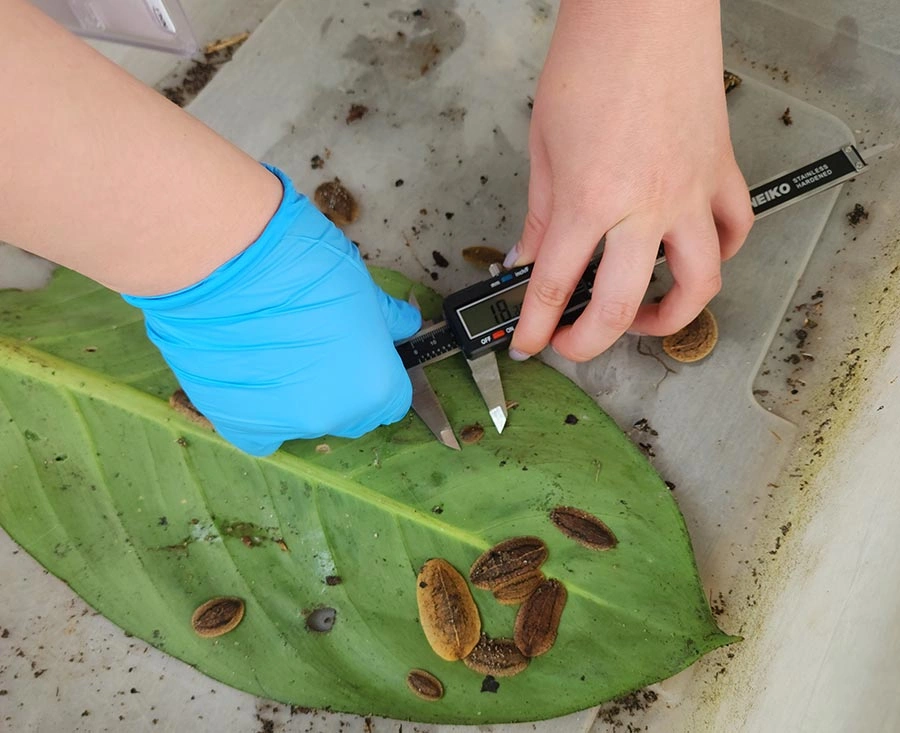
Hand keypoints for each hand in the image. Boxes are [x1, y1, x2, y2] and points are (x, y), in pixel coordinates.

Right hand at [124, 166, 420, 455]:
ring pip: (304, 422)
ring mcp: (285, 426)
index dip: (377, 373)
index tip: (361, 354)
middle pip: (350, 416)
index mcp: (375, 386)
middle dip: (342, 390)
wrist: (227, 263)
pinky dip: (261, 412)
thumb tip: (405, 326)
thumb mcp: (362, 286)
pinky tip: (252, 379)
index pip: (392, 400)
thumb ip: (386, 319)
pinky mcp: (239, 424)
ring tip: (274, 353)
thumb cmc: (303, 265)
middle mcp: (334, 416)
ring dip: (298, 397)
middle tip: (316, 348)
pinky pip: (261, 432)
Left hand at [507, 0, 752, 361]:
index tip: (526, 341)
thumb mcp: (545, 147)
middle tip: (572, 343)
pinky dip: (718, 254)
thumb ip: (542, 213)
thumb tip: (529, 256)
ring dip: (669, 316)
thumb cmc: (592, 62)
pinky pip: (734, 230)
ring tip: (641, 319)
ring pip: (698, 282)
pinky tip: (693, 258)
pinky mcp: (720, 174)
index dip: (534, 325)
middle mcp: (644, 207)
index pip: (553, 285)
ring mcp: (690, 194)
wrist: (645, 11)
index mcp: (590, 199)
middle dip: (588, 341)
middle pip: (619, 305)